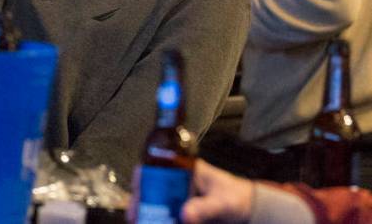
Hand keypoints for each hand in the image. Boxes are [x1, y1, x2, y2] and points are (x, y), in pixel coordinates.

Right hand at [129, 161, 253, 223]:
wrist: (249, 211)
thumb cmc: (236, 198)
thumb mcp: (223, 202)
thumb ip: (206, 208)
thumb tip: (185, 216)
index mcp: (183, 169)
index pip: (155, 167)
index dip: (141, 177)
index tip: (136, 192)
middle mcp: (175, 182)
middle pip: (149, 188)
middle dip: (139, 202)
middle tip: (135, 216)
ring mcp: (177, 199)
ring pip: (155, 204)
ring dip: (147, 213)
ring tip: (140, 221)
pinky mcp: (181, 213)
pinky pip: (165, 215)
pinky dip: (158, 219)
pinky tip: (152, 223)